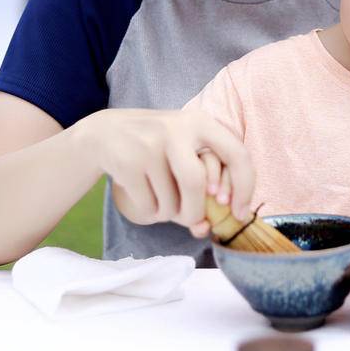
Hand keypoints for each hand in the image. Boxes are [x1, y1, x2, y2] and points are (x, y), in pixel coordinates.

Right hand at [76, 108, 254, 231]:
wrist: (105, 133)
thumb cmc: (158, 150)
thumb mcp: (185, 151)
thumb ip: (203, 185)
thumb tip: (205, 228)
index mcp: (200, 122)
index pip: (237, 155)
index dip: (244, 188)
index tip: (240, 213)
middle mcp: (177, 129)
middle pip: (196, 185)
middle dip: (196, 212)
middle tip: (193, 221)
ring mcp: (149, 144)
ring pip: (170, 202)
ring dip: (168, 213)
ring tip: (160, 198)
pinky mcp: (127, 161)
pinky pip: (149, 206)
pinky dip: (150, 212)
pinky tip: (143, 195)